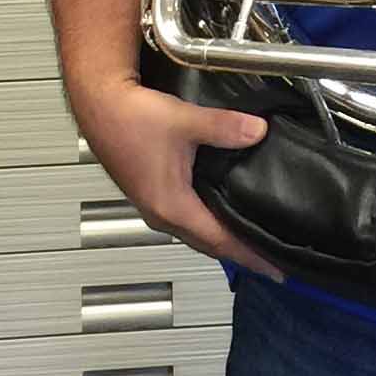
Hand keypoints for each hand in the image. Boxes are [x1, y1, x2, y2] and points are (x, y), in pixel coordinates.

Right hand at [73, 75, 284, 280]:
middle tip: (270, 262)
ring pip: (195, 234)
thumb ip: (225, 128)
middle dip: (239, 255)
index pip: (220, 240)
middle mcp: (161, 214)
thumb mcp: (185, 121)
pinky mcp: (151, 193)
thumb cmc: (131, 118)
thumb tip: (257, 132)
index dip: (250, 255)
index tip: (275, 269)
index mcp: (172, 206)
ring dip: (221, 241)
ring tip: (249, 243)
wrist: (99, 106)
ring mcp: (154, 205)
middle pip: (208, 244)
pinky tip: (219, 213)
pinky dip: (207, 225)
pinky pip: (185, 221)